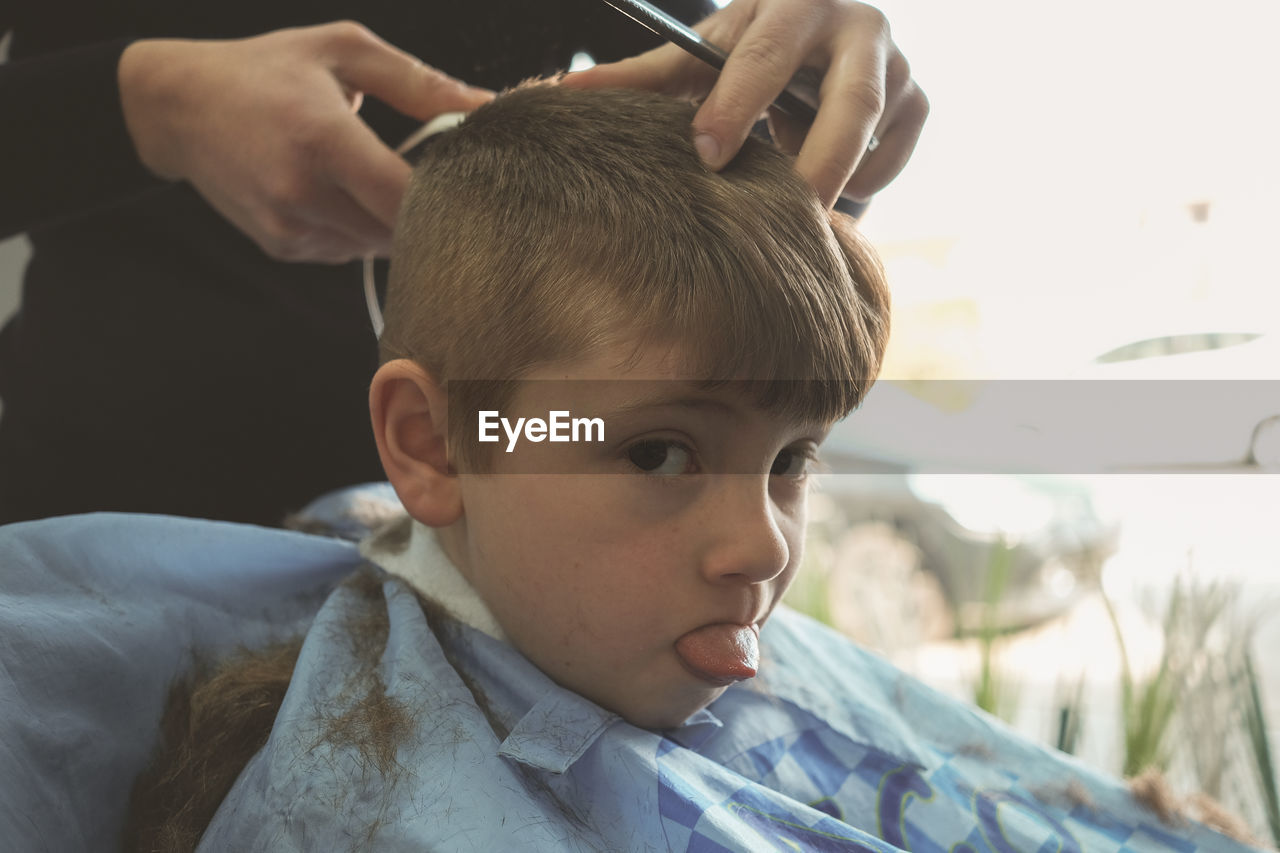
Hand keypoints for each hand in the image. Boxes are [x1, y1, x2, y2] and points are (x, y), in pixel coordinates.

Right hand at [118, 22, 492, 263]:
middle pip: (399, 231)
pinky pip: (346, 252)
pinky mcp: (281, 246)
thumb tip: (489, 107)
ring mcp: (289, 225)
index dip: (449, 198)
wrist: (177, 105)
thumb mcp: (343, 51)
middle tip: (439, 182)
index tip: (473, 183)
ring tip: (380, 179)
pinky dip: (358, 230)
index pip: (406, 195)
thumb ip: (419, 84)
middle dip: (428, 213)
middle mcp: (303, 190)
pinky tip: (343, 194)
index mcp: (323, 136)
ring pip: (376, 247)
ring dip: (392, 223)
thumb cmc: (265, 70)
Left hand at [565, 0, 927, 208]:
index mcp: (795, 6)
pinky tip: (824, 189)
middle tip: (781, 216)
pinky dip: (856, 185)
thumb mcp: (702, 56)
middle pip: (849, 106)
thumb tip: (558, 93)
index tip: (705, 155)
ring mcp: (899, 66)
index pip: (766, 58)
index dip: (736, 108)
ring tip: (799, 212)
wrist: (820, 37)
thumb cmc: (749, 52)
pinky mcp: (919, 105)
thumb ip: (641, 78)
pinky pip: (889, 164)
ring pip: (873, 140)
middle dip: (813, 165)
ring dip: (836, 179)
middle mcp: (859, 27)